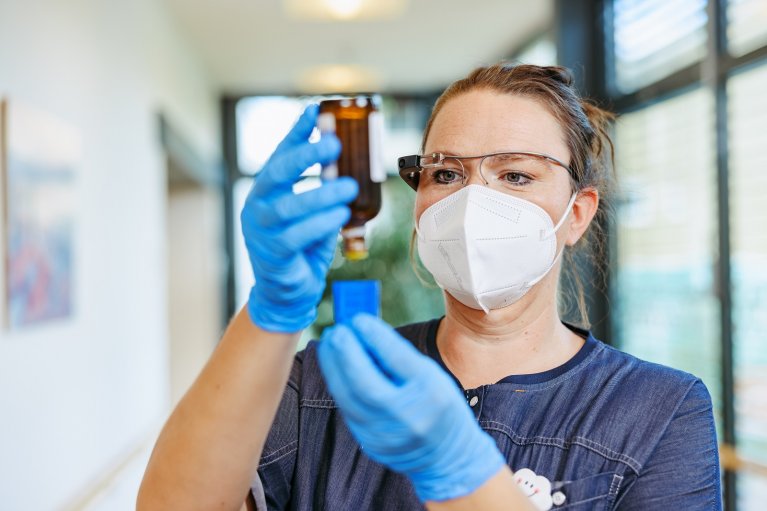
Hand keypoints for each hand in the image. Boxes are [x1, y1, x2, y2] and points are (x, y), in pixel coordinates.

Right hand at [241, 104, 357, 331]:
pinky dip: (321, 223)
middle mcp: (257, 207)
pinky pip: (297, 236)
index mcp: (266, 191)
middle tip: (334, 144)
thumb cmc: (301, 246)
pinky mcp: (273, 255)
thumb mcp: (311, 213)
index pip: (280, 154)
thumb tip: (346, 161)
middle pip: (277, 173)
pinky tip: (340, 216)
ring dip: (322, 194)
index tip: (316, 110)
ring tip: (349, 187)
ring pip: (289, 206)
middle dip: (305, 155)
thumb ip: (321, 189)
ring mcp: (261, 231)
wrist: (285, 292)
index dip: (297, 132)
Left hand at [317, 314, 505, 501]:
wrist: (447, 457)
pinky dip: (339, 383)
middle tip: (337, 330)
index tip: (358, 319)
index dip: (374, 336)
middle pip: (365, 383)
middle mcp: (408, 416)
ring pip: (349, 397)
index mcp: (430, 393)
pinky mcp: (370, 443)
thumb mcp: (432, 376)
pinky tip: (334, 366)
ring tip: (329, 343)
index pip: (396, 359)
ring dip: (333, 366)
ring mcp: (386, 434)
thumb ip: (399, 357)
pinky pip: (349, 408)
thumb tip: (365, 331)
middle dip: (346, 353)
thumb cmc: (439, 406)